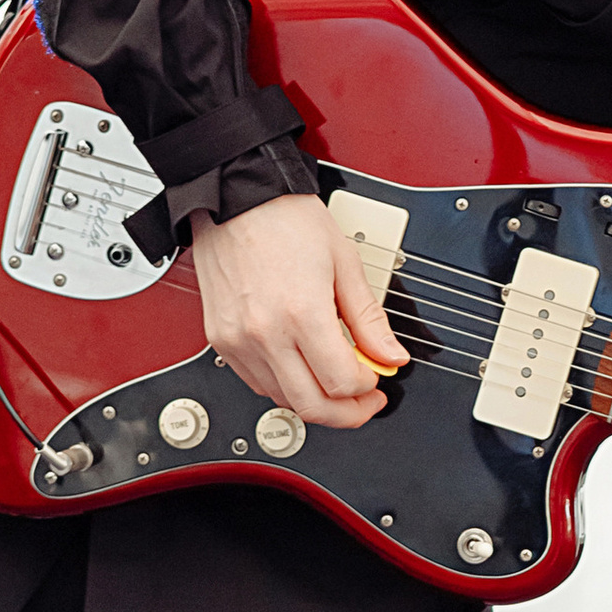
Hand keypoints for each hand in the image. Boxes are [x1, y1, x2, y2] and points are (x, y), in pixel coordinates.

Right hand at [190, 192, 404, 430]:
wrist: (235, 197)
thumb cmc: (285, 217)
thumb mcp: (344, 261)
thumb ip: (369, 318)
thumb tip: (391, 355)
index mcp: (301, 312)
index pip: (342, 382)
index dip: (368, 388)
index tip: (378, 376)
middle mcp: (264, 333)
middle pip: (312, 406)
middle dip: (347, 414)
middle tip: (365, 401)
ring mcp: (237, 340)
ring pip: (282, 400)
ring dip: (315, 401)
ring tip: (335, 380)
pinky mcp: (220, 339)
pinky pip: (256, 382)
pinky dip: (284, 385)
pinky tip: (302, 368)